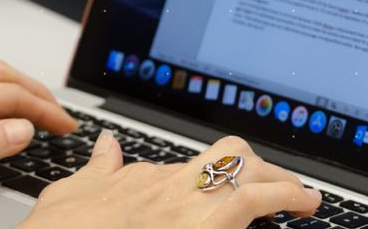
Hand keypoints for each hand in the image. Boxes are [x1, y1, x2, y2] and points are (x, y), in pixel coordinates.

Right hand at [18, 132, 320, 228]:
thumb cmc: (62, 228)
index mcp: (138, 178)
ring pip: (248, 172)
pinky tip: (305, 205)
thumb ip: (97, 170)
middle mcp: (170, 184)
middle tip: (270, 182)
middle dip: (251, 165)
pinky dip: (289, 199)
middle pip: (224, 155)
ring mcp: (192, 202)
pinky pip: (262, 200)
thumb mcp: (70, 193)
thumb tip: (107, 146)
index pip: (182, 168)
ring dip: (278, 181)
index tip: (208, 191)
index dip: (201, 180)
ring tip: (301, 195)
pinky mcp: (214, 219)